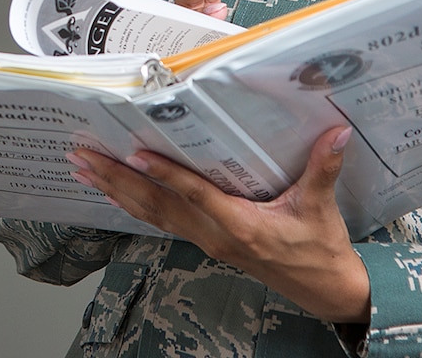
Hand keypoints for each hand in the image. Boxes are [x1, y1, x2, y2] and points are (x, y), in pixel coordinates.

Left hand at [67, 127, 370, 324]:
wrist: (322, 289)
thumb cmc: (319, 249)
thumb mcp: (321, 208)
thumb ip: (323, 167)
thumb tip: (337, 132)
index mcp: (240, 225)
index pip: (195, 196)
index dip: (166, 175)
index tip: (136, 155)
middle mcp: (214, 234)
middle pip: (156, 205)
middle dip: (116, 179)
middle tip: (84, 157)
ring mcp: (206, 240)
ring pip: (151, 213)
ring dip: (115, 190)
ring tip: (83, 169)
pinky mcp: (205, 240)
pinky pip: (160, 221)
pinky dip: (132, 203)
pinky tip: (112, 190)